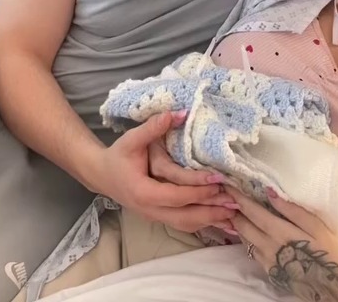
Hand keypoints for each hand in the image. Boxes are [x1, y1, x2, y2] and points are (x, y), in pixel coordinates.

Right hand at [90, 111, 239, 232]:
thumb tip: (180, 113)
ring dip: (211, 220)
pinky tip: (221, 221)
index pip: (177, 195)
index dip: (198, 189)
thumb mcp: (132, 139)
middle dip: (211, 210)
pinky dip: (204, 223)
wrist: (101, 174)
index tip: (219, 180)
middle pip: (186, 216)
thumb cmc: (117, 156)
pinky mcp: (160, 216)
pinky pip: (184, 223)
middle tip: (235, 202)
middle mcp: (150, 210)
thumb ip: (154, 127)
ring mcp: (155, 216)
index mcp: (143, 192)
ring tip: (234, 214)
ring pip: (187, 224)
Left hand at [227, 187, 337, 301]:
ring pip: (245, 238)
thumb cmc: (329, 252)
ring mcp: (267, 261)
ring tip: (233, 208)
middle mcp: (268, 248)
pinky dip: (246, 237)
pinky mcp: (269, 270)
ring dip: (237, 223)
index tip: (228, 185)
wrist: (335, 288)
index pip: (252, 212)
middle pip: (243, 225)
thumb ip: (293, 210)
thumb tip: (270, 192)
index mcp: (280, 233)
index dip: (239, 198)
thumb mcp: (317, 226)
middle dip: (233, 209)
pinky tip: (248, 229)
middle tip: (225, 194)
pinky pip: (252, 250)